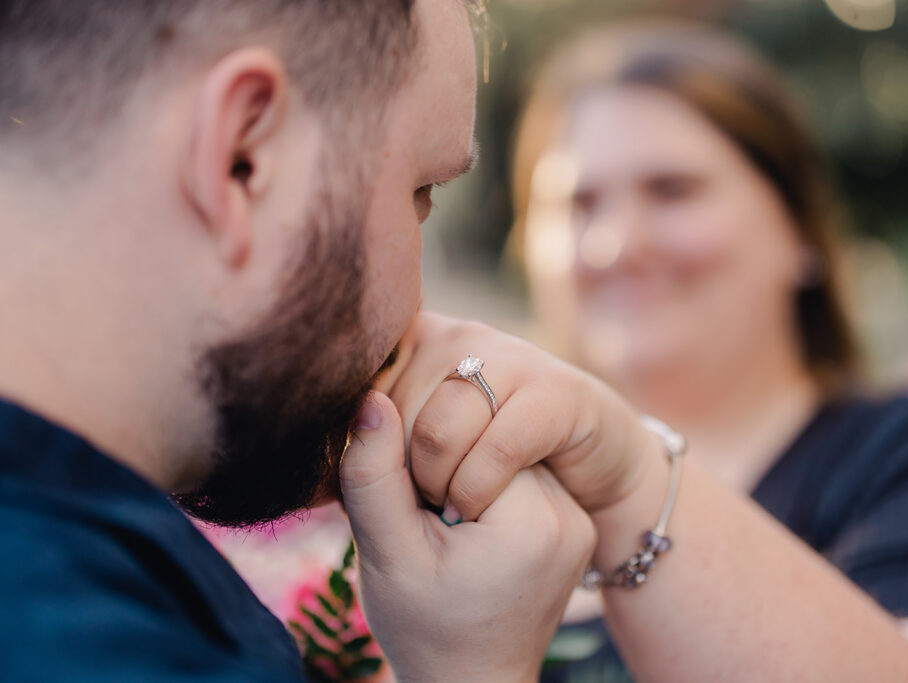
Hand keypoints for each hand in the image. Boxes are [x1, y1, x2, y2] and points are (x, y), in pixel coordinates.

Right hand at [340, 391, 595, 682]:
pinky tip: (469, 524)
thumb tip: (371, 398)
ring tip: (447, 521)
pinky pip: (524, 477)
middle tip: (426, 513)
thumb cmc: (423, 628)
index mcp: (532, 520)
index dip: (425, 456)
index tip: (413, 507)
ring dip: (468, 471)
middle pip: (493, 440)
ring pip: (506, 453)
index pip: (471, 435)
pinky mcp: (574, 525)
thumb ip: (374, 476)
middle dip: (449, 462)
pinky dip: (491, 487)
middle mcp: (569, 513)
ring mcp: (577, 519)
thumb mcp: (387, 554)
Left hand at [377, 312, 660, 523]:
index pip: (355, 391)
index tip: (374, 484)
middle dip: (398, 475)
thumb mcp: (420, 446)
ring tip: (447, 508)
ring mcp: (507, 356)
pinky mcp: (554, 391)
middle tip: (419, 505)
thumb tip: (316, 449)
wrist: (587, 464)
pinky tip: (476, 508)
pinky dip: (478, 490)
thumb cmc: (488, 457)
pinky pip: (497, 446)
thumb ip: (372, 440)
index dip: (354, 447)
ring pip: (437, 430)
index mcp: (414, 339)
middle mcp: (456, 336)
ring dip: (436, 487)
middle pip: (390, 415)